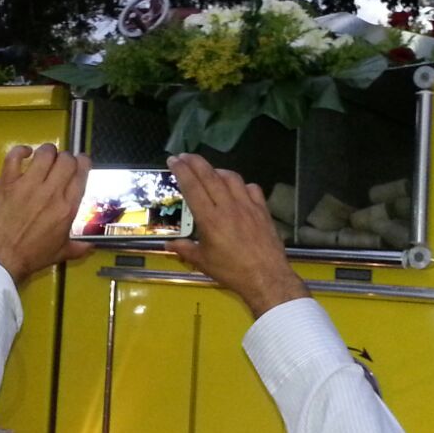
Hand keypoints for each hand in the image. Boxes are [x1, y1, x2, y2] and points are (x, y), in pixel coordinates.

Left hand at [0, 144, 92, 285]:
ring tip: (44, 156)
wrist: (1, 258)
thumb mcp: (60, 253)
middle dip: (66, 157)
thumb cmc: (31, 256)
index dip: (83, 162)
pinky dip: (21, 150)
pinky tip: (24, 153)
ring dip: (47, 151)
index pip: (81, 173)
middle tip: (60, 162)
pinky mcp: (7, 182)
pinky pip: (15, 156)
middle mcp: (51, 192)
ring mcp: (28, 185)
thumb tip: (91, 247)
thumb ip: (78, 248)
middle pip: (66, 160)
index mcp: (67, 207)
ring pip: (44, 154)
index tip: (80, 162)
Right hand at [169, 153, 307, 316]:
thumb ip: (184, 249)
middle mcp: (228, 206)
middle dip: (194, 162)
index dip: (181, 170)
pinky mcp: (262, 210)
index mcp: (209, 218)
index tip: (173, 160)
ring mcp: (247, 206)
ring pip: (231, 178)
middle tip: (184, 155)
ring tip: (209, 170)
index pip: (192, 187)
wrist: (266, 277)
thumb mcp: (203, 262)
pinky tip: (238, 188)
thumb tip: (167, 245)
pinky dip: (242, 184)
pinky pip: (252, 188)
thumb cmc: (231, 271)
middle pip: (209, 175)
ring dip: (217, 170)